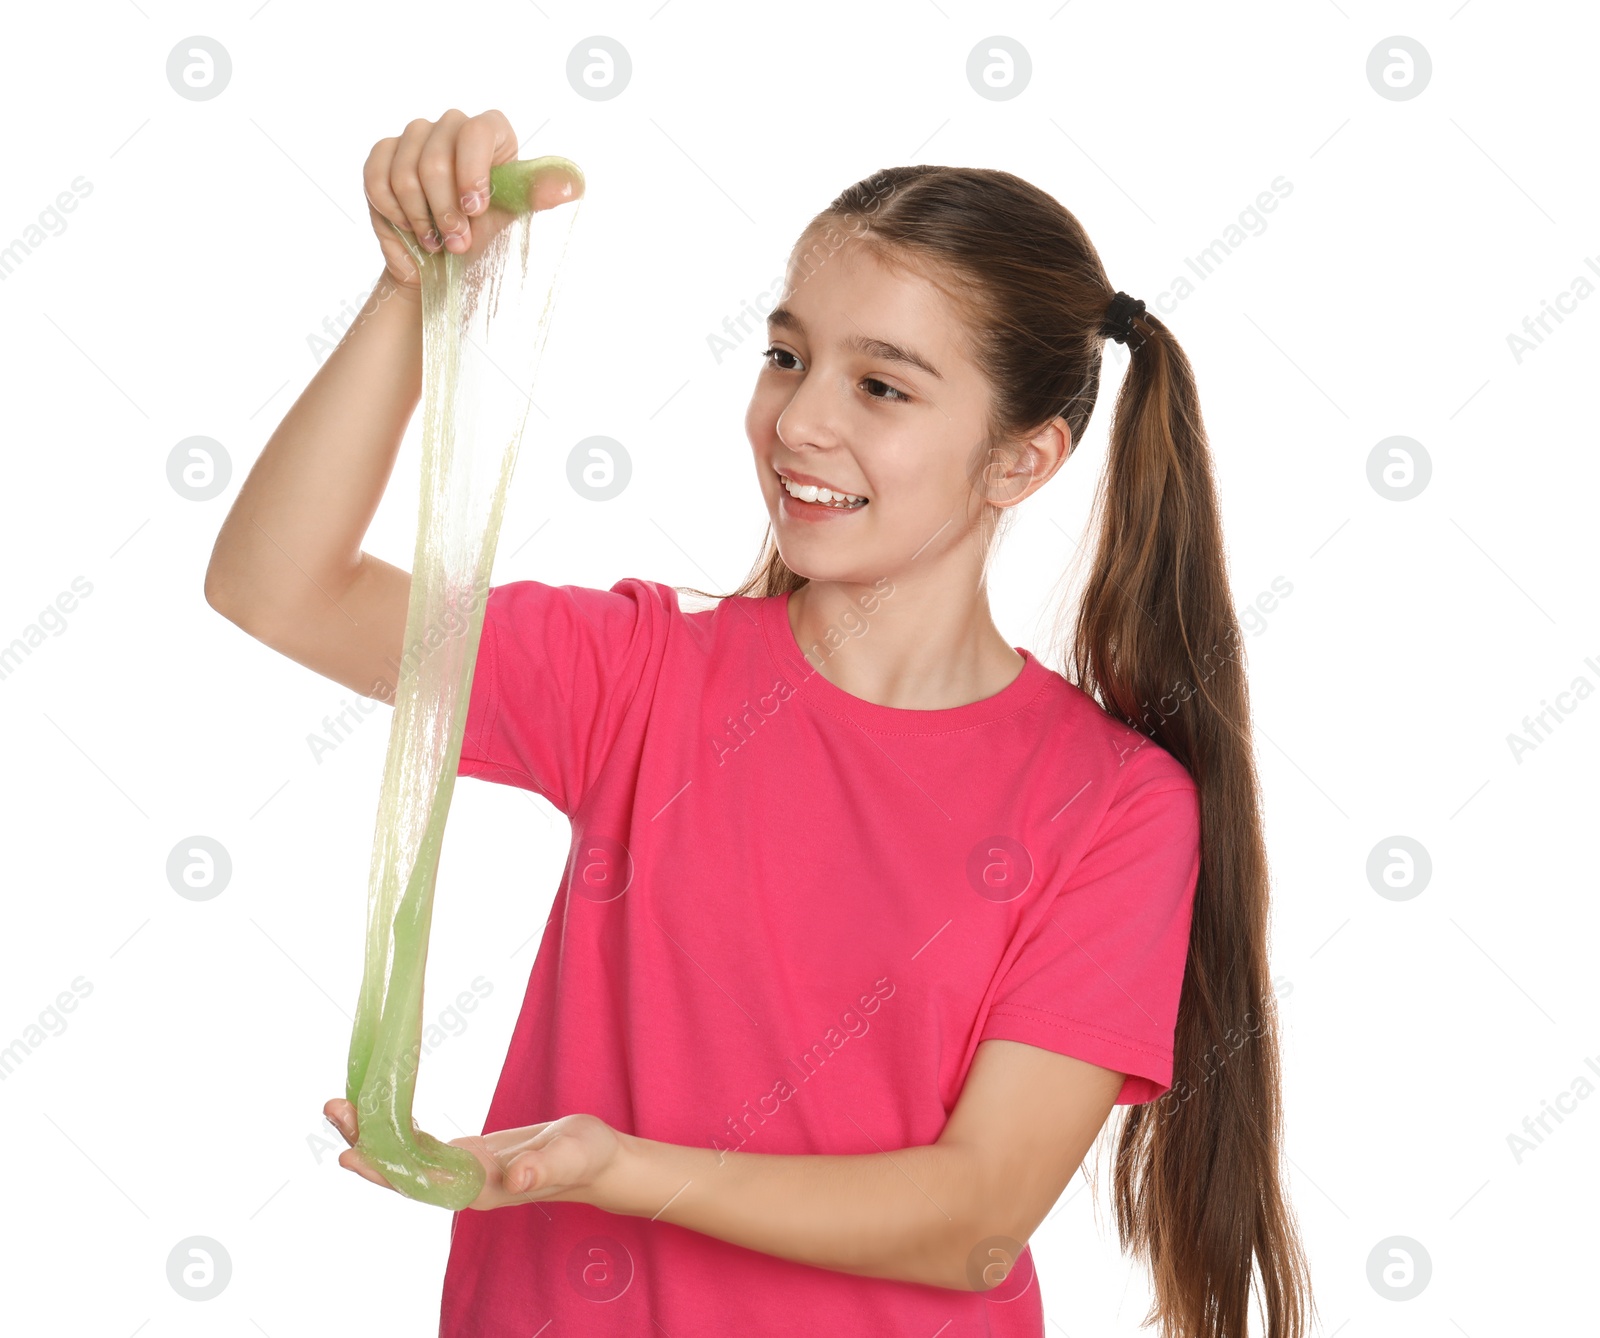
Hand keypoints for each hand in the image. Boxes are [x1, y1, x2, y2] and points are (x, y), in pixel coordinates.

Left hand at [322, 1097, 623, 1210]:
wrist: (598, 1161)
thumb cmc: (588, 1159)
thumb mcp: (570, 1156)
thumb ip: (542, 1168)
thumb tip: (514, 1179)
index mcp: (481, 1190)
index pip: (420, 1183)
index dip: (383, 1169)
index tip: (351, 1152)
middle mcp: (463, 1185)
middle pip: (403, 1168)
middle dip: (367, 1141)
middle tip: (335, 1108)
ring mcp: (462, 1171)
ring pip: (407, 1156)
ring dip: (375, 1133)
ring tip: (343, 1105)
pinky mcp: (467, 1156)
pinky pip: (423, 1145)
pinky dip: (398, 1129)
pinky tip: (380, 1111)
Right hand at [361, 108, 583, 289]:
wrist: (441, 264)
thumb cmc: (481, 237)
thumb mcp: (510, 219)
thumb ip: (535, 196)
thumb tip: (574, 184)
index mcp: (489, 134)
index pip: (478, 130)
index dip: (473, 171)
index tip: (476, 209)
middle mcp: (450, 126)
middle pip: (435, 156)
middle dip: (445, 209)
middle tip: (458, 243)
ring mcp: (414, 138)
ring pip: (405, 171)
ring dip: (421, 217)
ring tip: (436, 244)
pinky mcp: (382, 155)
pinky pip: (377, 178)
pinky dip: (394, 213)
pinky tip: (410, 230)